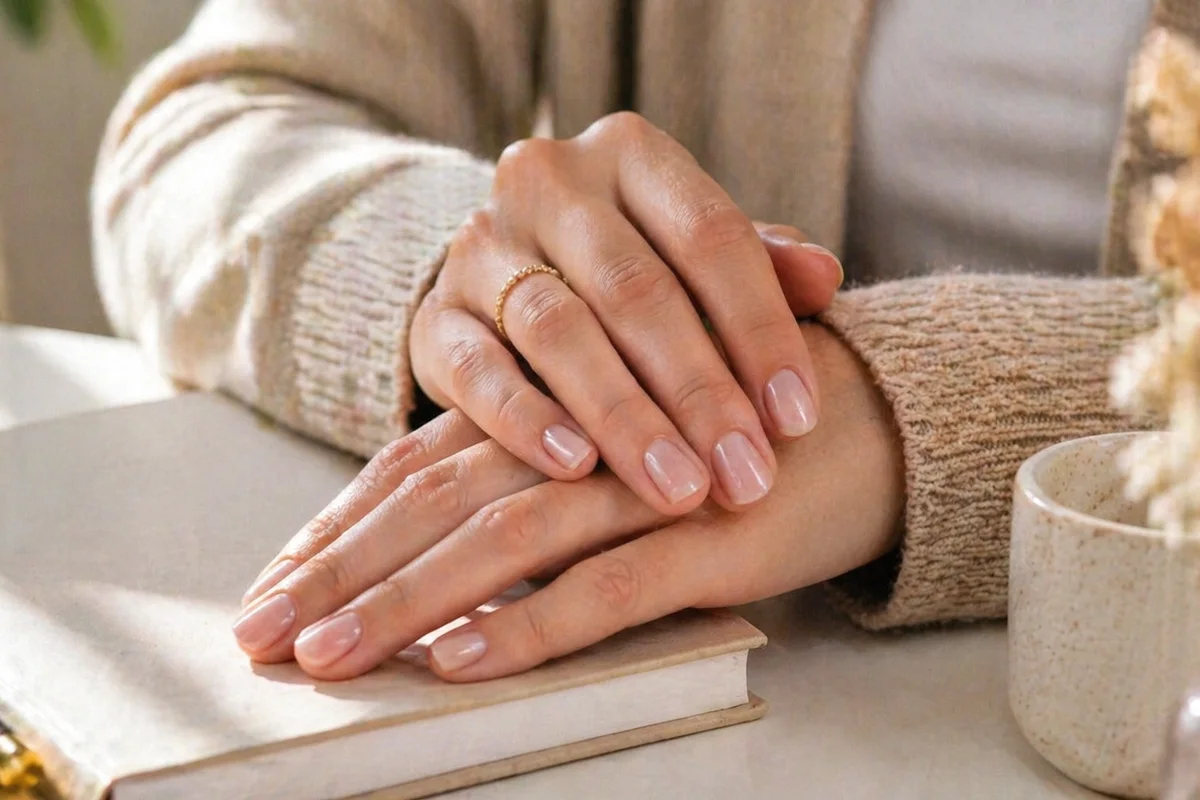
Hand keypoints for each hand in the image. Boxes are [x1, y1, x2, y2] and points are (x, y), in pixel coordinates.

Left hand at [234, 324, 901, 681]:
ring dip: (411, 600)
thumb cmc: (727, 433)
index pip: (419, 470)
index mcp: (549, 412)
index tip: (272, 586)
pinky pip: (611, 585)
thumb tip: (451, 562)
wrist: (862, 418)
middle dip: (341, 572)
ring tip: (333, 657)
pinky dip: (536, 622)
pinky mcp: (711, 533)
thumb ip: (536, 479)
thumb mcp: (618, 448)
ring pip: (506, 540)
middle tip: (263, 636)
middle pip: (437, 503)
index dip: (340, 528)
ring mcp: (647, 483)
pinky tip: (465, 658)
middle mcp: (581, 437)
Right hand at [410, 111, 842, 515]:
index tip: (799, 421)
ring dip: (625, 418)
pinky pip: (478, 369)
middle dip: (698, 391)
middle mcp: (548, 183)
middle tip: (746, 476)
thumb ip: (759, 266)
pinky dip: (526, 420)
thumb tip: (825, 278)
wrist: (504, 278)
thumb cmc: (629, 271)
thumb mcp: (696, 256)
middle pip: (634, 288)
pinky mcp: (435, 317)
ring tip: (679, 488)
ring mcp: (481, 247)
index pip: (710, 236)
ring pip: (558, 331)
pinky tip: (576, 469)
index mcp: (630, 154)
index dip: (760, 330)